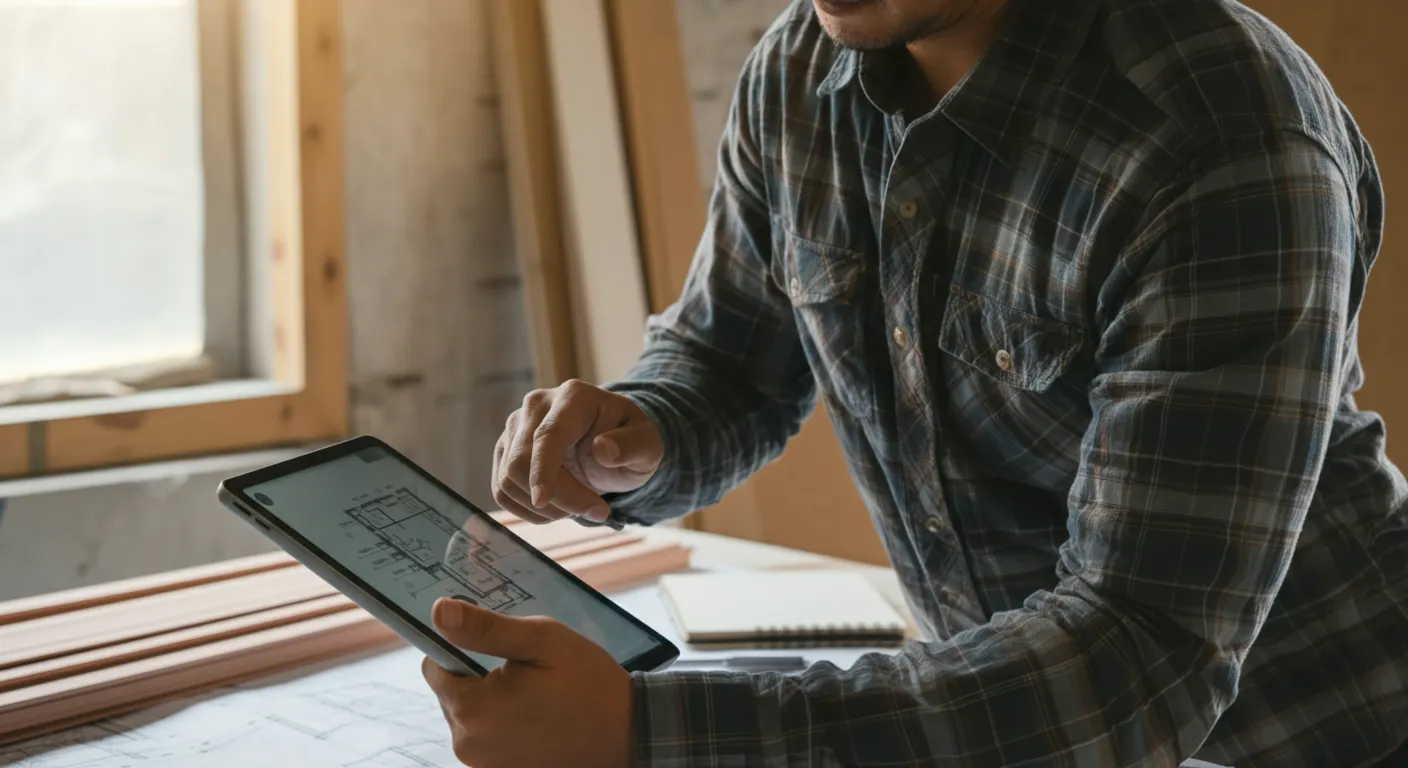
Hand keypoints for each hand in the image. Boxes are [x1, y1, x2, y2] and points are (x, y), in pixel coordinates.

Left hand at [421, 597, 633, 767]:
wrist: (629, 732)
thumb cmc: (588, 682)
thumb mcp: (539, 641)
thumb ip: (484, 628)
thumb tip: (439, 611)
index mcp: (473, 709)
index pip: (434, 667)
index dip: (460, 648)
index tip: (494, 645)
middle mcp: (469, 744)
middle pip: (451, 693)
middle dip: (477, 676)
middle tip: (524, 670)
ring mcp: (485, 764)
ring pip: (470, 716)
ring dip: (491, 700)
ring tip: (535, 694)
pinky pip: (488, 737)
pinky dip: (505, 723)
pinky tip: (538, 716)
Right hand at [493, 379, 662, 523]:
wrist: (611, 442)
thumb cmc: (629, 441)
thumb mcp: (648, 444)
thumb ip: (632, 445)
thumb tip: (603, 449)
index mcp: (574, 397)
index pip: (547, 435)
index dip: (542, 469)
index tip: (542, 499)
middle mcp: (536, 406)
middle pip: (522, 462)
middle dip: (557, 498)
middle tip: (597, 511)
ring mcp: (515, 427)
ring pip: (508, 480)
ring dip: (544, 509)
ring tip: (580, 505)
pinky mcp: (505, 450)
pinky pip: (502, 490)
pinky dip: (528, 510)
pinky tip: (557, 507)